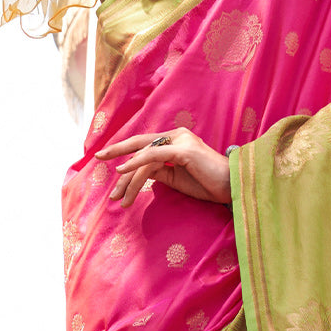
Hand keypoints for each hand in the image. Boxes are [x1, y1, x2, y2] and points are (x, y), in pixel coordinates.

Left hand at [95, 129, 231, 207]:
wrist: (233, 186)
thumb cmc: (208, 184)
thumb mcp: (177, 178)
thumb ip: (159, 171)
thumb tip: (137, 172)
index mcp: (176, 140)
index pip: (146, 144)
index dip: (125, 150)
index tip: (107, 161)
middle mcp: (177, 135)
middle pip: (141, 143)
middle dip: (118, 151)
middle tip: (97, 159)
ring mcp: (181, 141)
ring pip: (145, 156)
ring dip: (129, 178)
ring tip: (118, 196)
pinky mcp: (184, 150)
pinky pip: (154, 156)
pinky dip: (136, 163)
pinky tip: (122, 171)